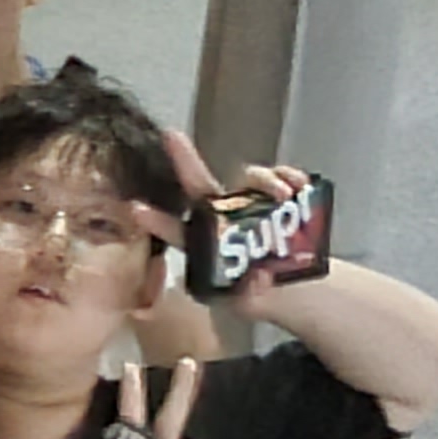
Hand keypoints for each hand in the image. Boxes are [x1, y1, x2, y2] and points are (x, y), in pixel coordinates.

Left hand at [133, 130, 316, 325]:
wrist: (291, 286)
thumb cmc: (256, 292)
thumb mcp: (249, 301)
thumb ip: (250, 294)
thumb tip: (259, 278)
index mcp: (206, 242)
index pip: (177, 230)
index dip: (158, 221)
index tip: (137, 210)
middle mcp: (223, 214)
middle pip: (201, 184)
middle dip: (185, 160)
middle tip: (171, 137)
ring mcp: (249, 202)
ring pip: (248, 178)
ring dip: (266, 181)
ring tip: (284, 195)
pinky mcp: (278, 196)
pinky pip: (283, 178)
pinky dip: (291, 178)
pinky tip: (300, 185)